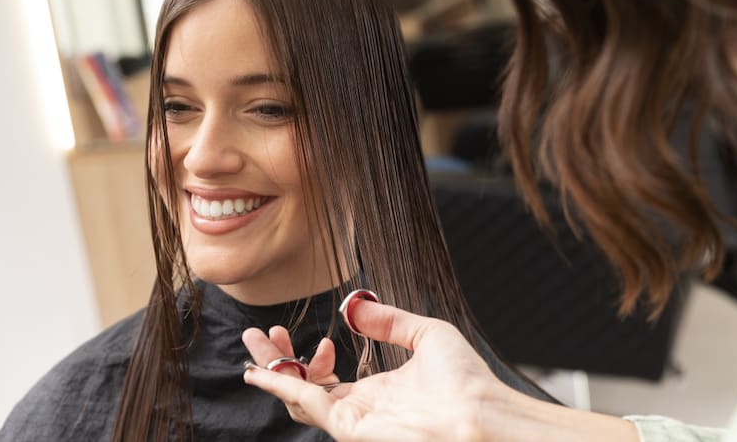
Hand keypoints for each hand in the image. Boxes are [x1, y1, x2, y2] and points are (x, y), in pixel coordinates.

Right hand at [242, 301, 506, 440]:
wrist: (480, 411)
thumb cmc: (466, 380)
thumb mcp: (427, 334)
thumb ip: (389, 321)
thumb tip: (354, 307)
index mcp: (376, 392)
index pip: (327, 379)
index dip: (312, 357)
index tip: (321, 335)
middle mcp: (360, 410)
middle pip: (302, 389)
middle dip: (276, 362)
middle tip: (255, 335)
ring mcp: (353, 422)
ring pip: (297, 399)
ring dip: (273, 371)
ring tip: (255, 345)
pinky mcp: (351, 429)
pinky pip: (308, 407)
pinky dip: (283, 386)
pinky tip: (264, 370)